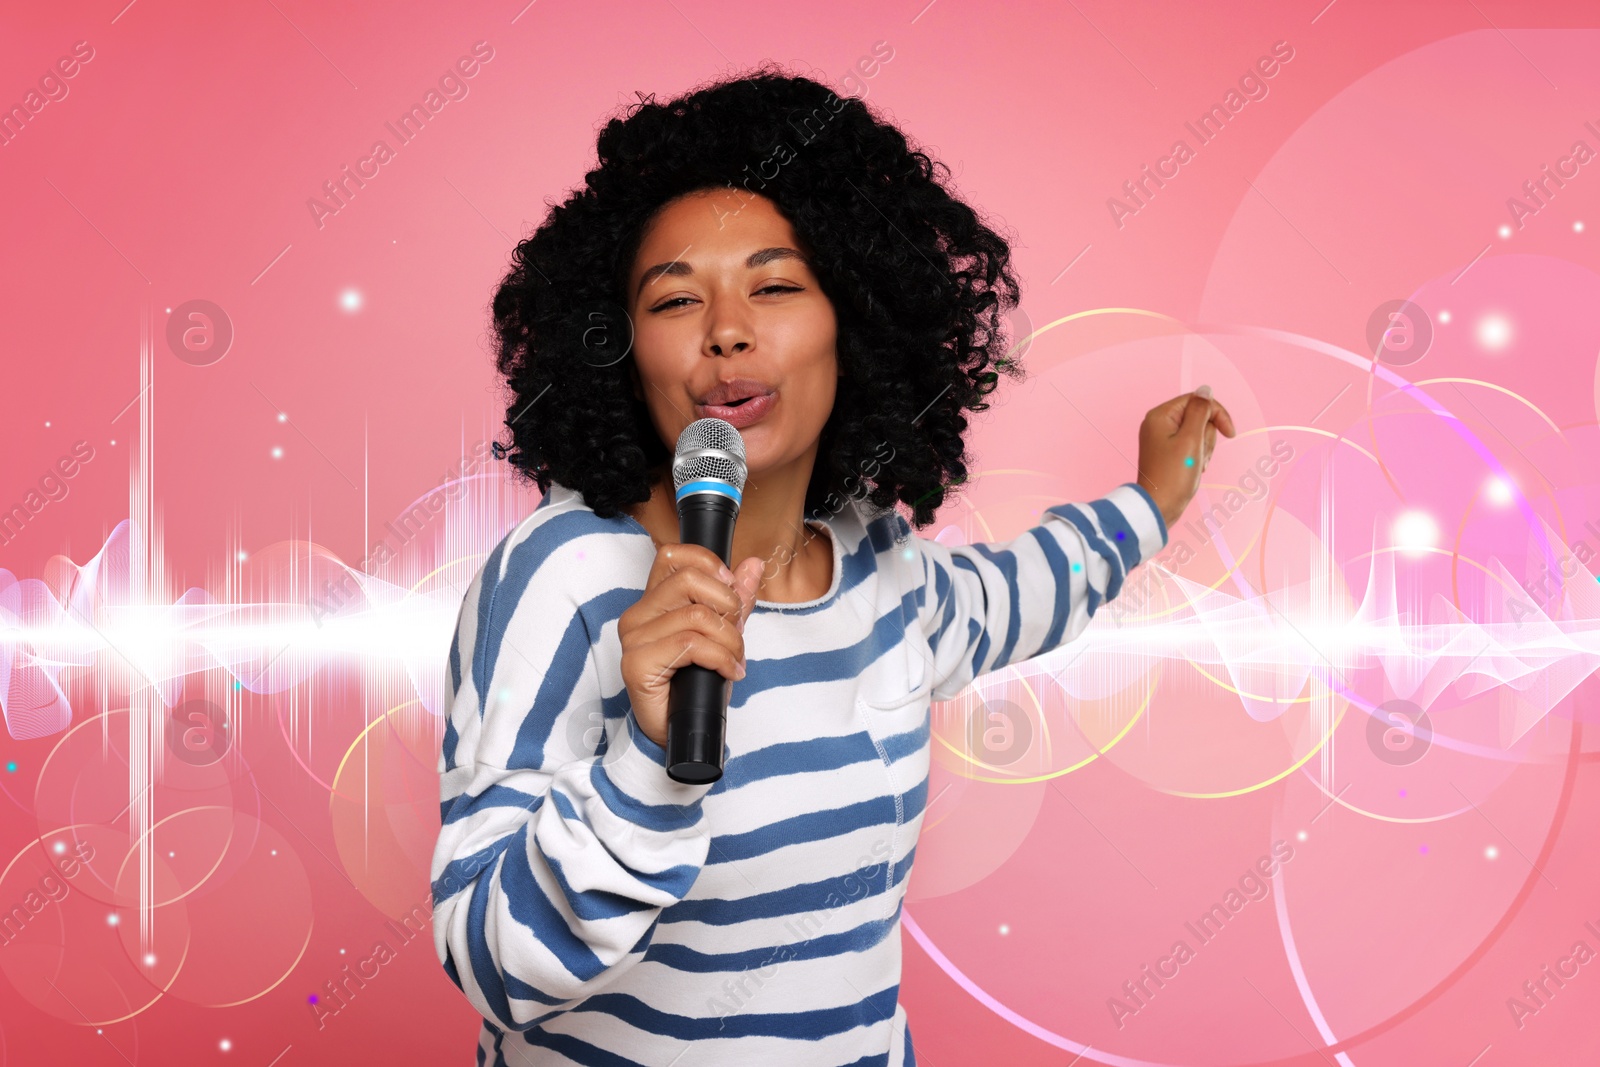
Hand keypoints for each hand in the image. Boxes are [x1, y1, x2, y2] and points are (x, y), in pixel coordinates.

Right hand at [618, 543, 763, 748]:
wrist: (678, 733)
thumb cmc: (695, 685)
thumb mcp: (722, 636)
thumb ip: (734, 601)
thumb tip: (752, 565)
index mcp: (654, 601)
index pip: (673, 555)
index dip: (709, 564)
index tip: (730, 590)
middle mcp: (638, 614)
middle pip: (689, 580)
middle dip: (727, 605)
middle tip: (736, 633)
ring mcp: (634, 639)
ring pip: (696, 616)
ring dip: (730, 640)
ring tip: (735, 660)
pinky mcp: (637, 663)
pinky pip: (691, 645)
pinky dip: (721, 658)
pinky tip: (729, 672)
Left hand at [1136, 384, 1235, 530]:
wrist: (1160, 508)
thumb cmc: (1174, 476)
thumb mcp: (1191, 439)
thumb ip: (1201, 411)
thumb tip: (1206, 390)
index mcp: (1161, 415)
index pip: (1197, 400)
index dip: (1217, 414)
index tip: (1230, 433)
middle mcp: (1159, 423)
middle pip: (1199, 417)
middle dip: (1207, 437)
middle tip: (1197, 456)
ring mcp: (1163, 439)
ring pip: (1198, 433)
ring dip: (1204, 449)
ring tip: (1195, 465)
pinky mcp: (1169, 452)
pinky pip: (1192, 446)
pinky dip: (1198, 457)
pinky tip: (1193, 470)